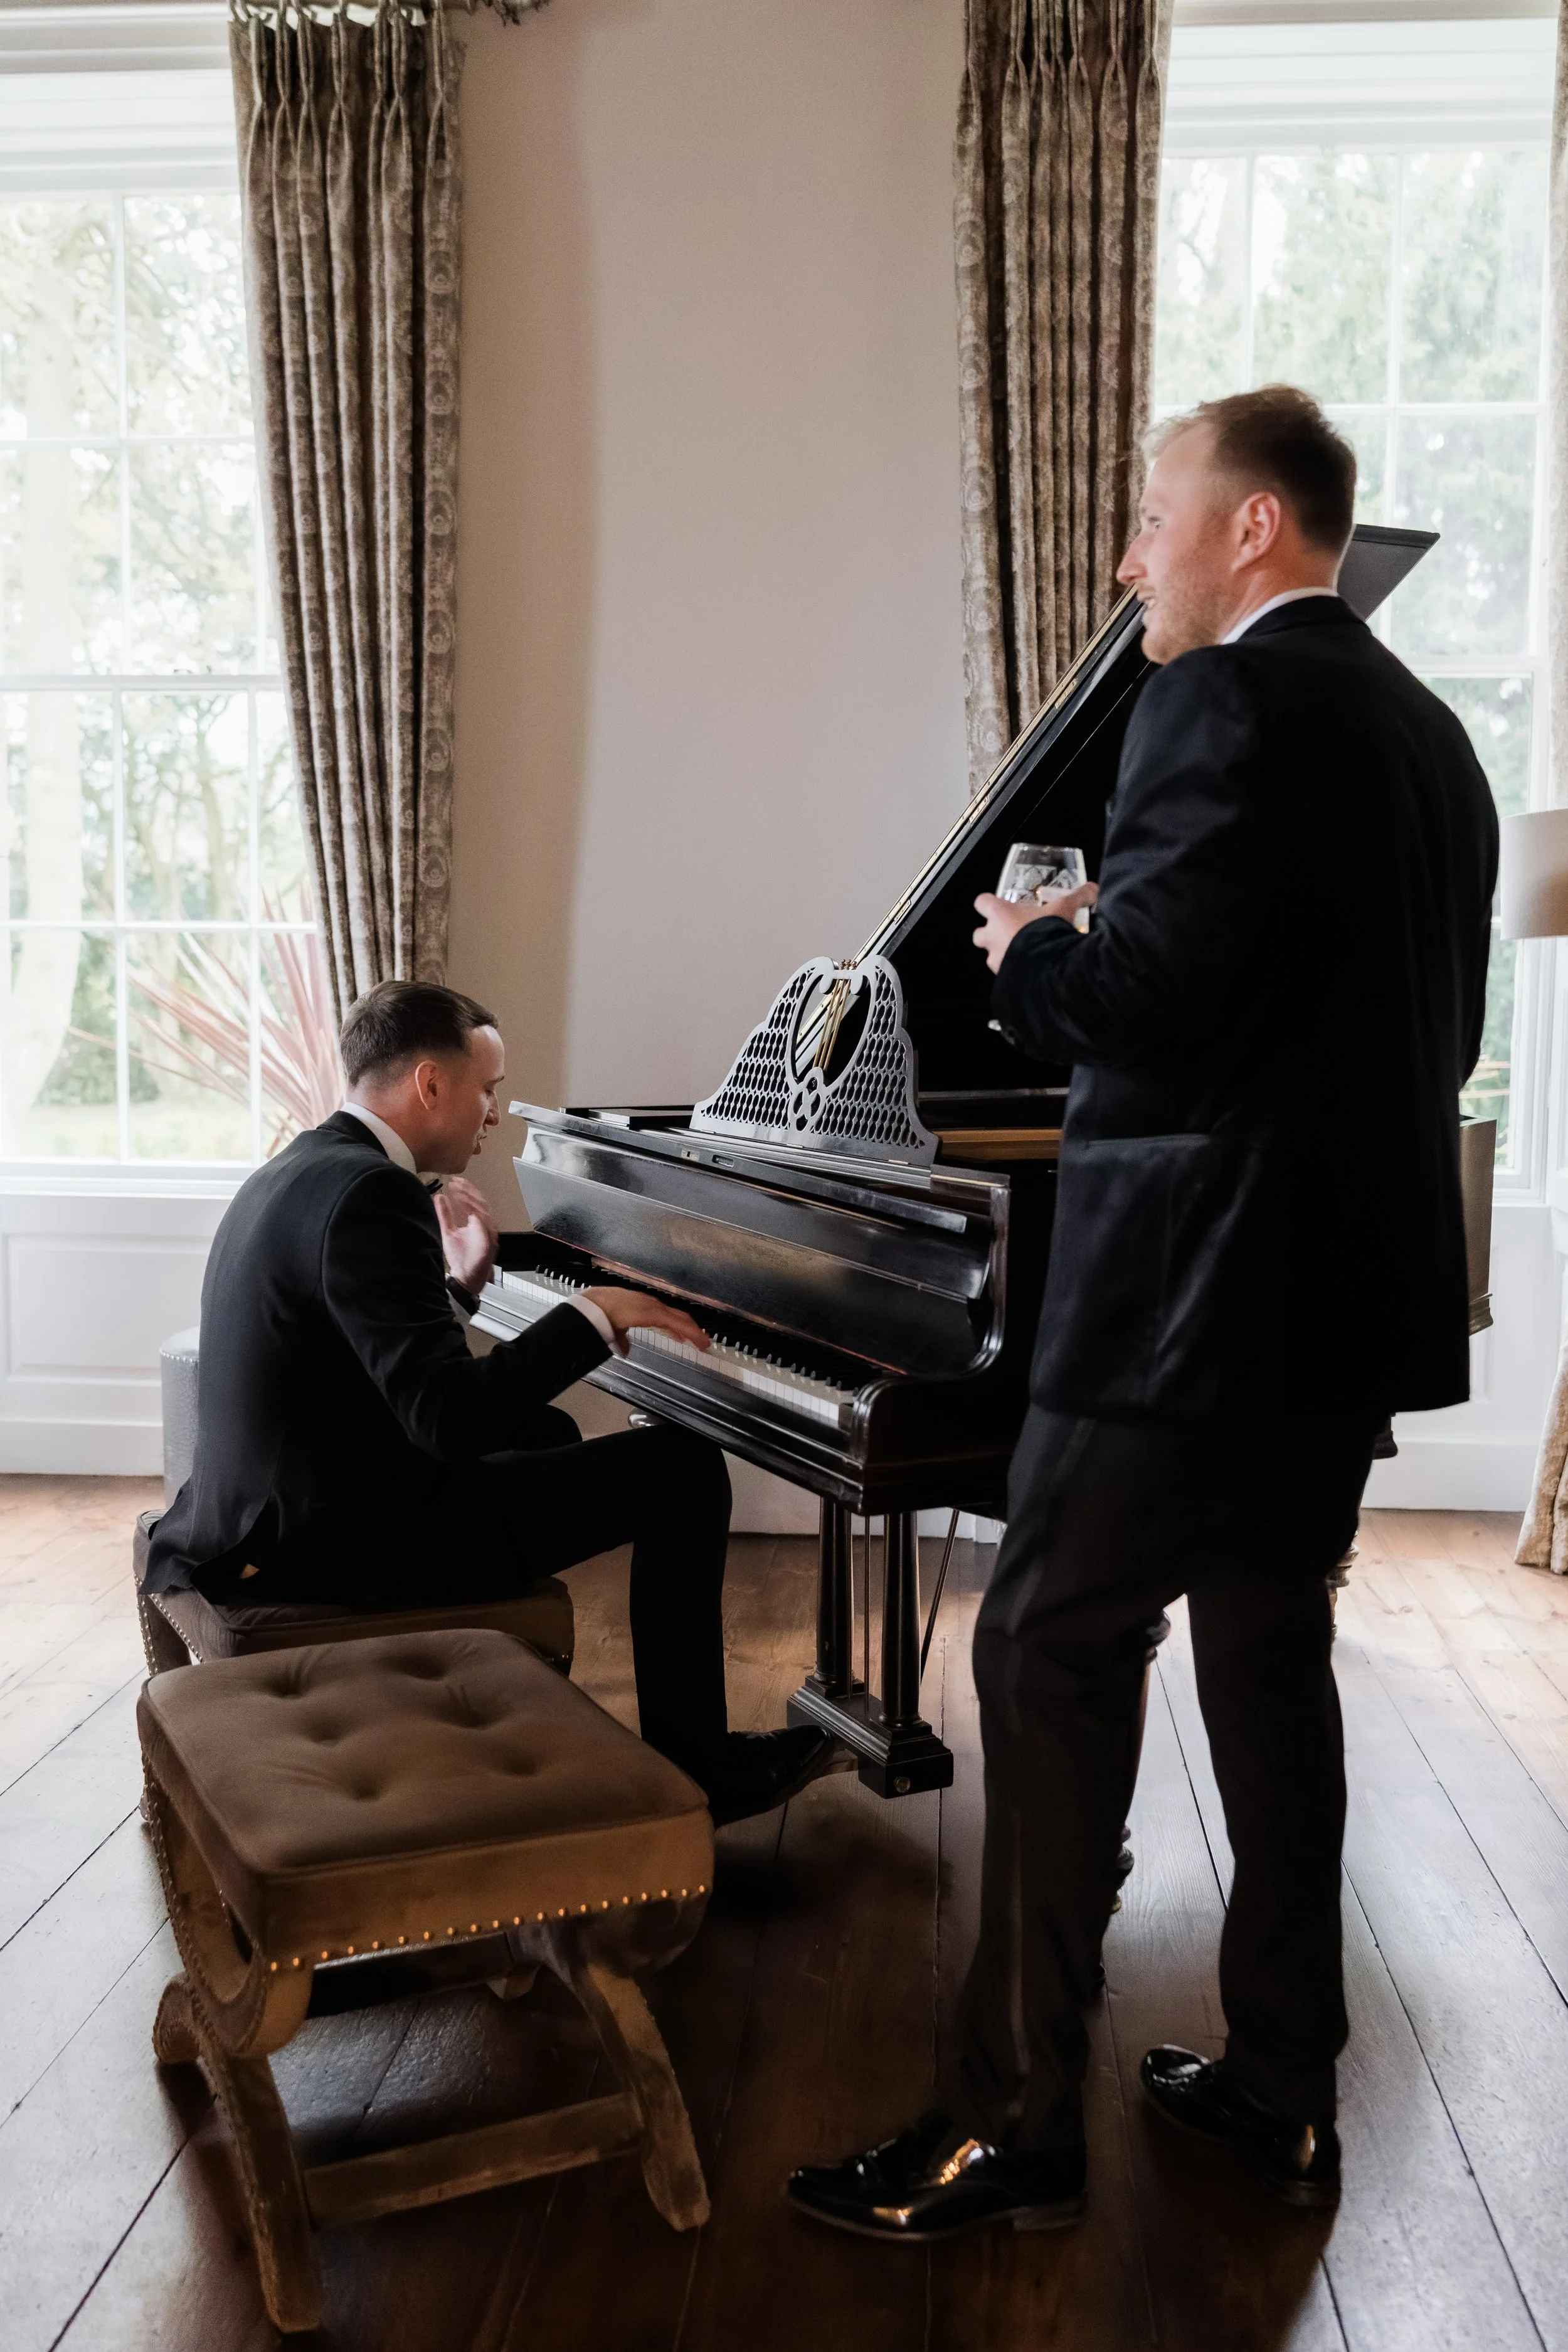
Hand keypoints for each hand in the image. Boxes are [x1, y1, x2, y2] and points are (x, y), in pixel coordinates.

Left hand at [434, 1175, 498, 1292]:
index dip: (465, 1190)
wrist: (466, 1277)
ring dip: (472, 1199)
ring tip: (460, 1191)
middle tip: (458, 1182)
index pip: (473, 1201)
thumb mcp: (448, 1231)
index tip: (454, 1182)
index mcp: (477, 1222)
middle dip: (469, 1190)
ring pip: (484, 1209)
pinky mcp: (488, 1242)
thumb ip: (445, 1215)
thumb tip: (439, 1198)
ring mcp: (488, 1233)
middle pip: (481, 1201)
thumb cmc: (461, 1258)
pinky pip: (485, 1223)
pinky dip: (477, 1213)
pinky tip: (467, 1206)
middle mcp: (484, 1226)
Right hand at [582, 1287, 712, 1358]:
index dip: (675, 1326)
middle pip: (676, 1316)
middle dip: (688, 1328)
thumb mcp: (615, 1330)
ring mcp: (655, 1307)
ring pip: (680, 1319)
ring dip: (693, 1331)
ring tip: (704, 1342)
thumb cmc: (600, 1314)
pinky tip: (700, 1341)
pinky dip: (692, 1332)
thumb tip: (625, 1350)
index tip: (683, 1336)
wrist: (594, 1307)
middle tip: (699, 1339)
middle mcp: (651, 1304)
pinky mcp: (657, 1313)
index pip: (664, 1316)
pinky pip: (679, 1323)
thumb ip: (622, 1339)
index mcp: (641, 1308)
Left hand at [972, 883, 1097, 974]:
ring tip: (1024, 956)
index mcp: (1000, 914)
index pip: (981, 902)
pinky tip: (1030, 973)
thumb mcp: (1065, 909)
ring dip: (1003, 956)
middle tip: (1010, 934)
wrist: (1047, 967)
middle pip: (979, 934)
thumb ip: (1078, 897)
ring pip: (991, 957)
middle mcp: (991, 936)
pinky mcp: (1002, 979)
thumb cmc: (1047, 930)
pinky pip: (1004, 974)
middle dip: (991, 935)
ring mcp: (995, 960)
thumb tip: (1094, 888)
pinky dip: (1013, 973)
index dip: (989, 904)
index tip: (1000, 906)